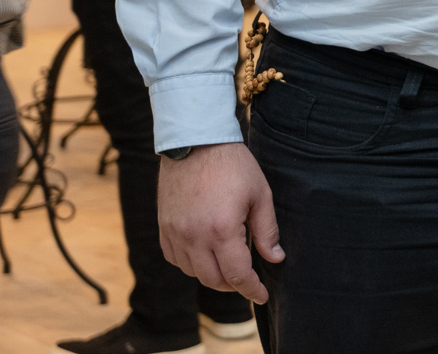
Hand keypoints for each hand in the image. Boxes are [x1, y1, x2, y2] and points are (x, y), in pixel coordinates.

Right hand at [157, 142, 281, 302]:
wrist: (195, 142)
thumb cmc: (232, 165)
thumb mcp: (260, 194)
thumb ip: (267, 230)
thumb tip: (274, 258)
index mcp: (221, 230)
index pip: (237, 274)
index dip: (251, 289)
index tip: (261, 296)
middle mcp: (194, 237)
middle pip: (213, 279)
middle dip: (234, 285)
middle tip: (248, 279)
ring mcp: (174, 233)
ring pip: (193, 272)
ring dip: (212, 276)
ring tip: (229, 266)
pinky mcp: (163, 227)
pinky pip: (175, 259)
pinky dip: (191, 264)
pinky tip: (205, 255)